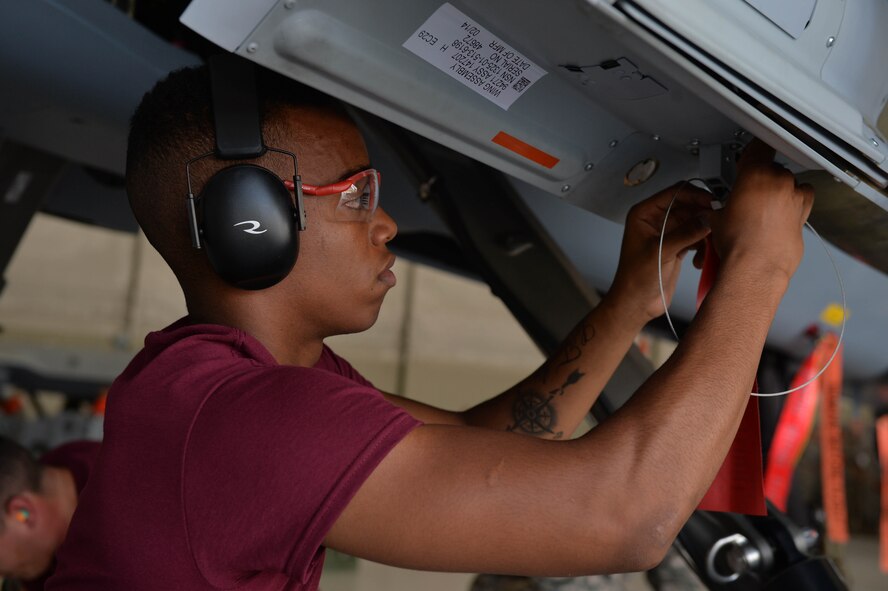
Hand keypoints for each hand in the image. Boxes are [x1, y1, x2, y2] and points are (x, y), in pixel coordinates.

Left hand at [607, 183, 713, 322]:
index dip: (695, 195)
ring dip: (705, 232)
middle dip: (704, 214)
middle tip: (719, 222)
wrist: (637, 304)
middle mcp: (656, 220)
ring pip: (695, 222)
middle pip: (688, 206)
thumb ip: (685, 233)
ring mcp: (668, 233)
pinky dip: (703, 245)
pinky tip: (701, 259)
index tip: (713, 202)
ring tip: (711, 243)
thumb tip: (707, 218)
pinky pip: (697, 237)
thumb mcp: (660, 252)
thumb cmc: (636, 279)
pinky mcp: (678, 246)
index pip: (674, 193)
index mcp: (644, 214)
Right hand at [710, 140, 813, 279]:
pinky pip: (802, 201)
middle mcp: (779, 182)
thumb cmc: (738, 245)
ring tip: (762, 207)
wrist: (754, 269)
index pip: (759, 147)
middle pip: (773, 169)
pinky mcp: (804, 216)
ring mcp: (795, 198)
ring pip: (790, 184)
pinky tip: (779, 215)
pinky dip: (792, 205)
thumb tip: (715, 212)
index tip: (751, 151)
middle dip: (761, 179)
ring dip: (779, 191)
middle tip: (746, 195)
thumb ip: (720, 207)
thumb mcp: (716, 219)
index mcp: (756, 175)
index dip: (754, 149)